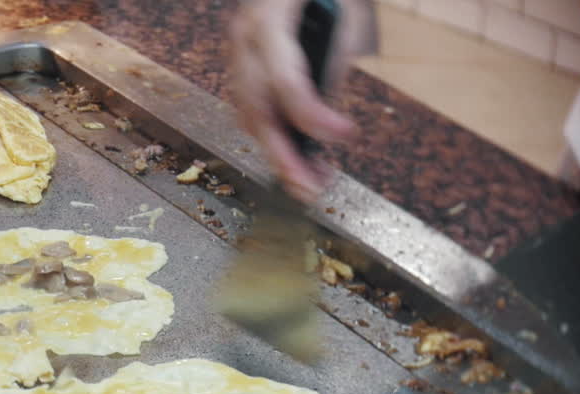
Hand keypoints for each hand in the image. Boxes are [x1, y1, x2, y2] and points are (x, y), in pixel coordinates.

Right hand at [229, 0, 363, 200]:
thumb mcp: (342, 18)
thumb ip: (331, 65)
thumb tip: (326, 125)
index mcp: (268, 20)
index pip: (284, 81)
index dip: (312, 116)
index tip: (343, 136)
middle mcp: (243, 39)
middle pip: (256, 110)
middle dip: (282, 156)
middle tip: (308, 189)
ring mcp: (236, 53)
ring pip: (247, 116)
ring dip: (277, 154)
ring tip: (309, 181)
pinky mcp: (238, 66)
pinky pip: (248, 110)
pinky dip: (271, 136)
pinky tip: (295, 154)